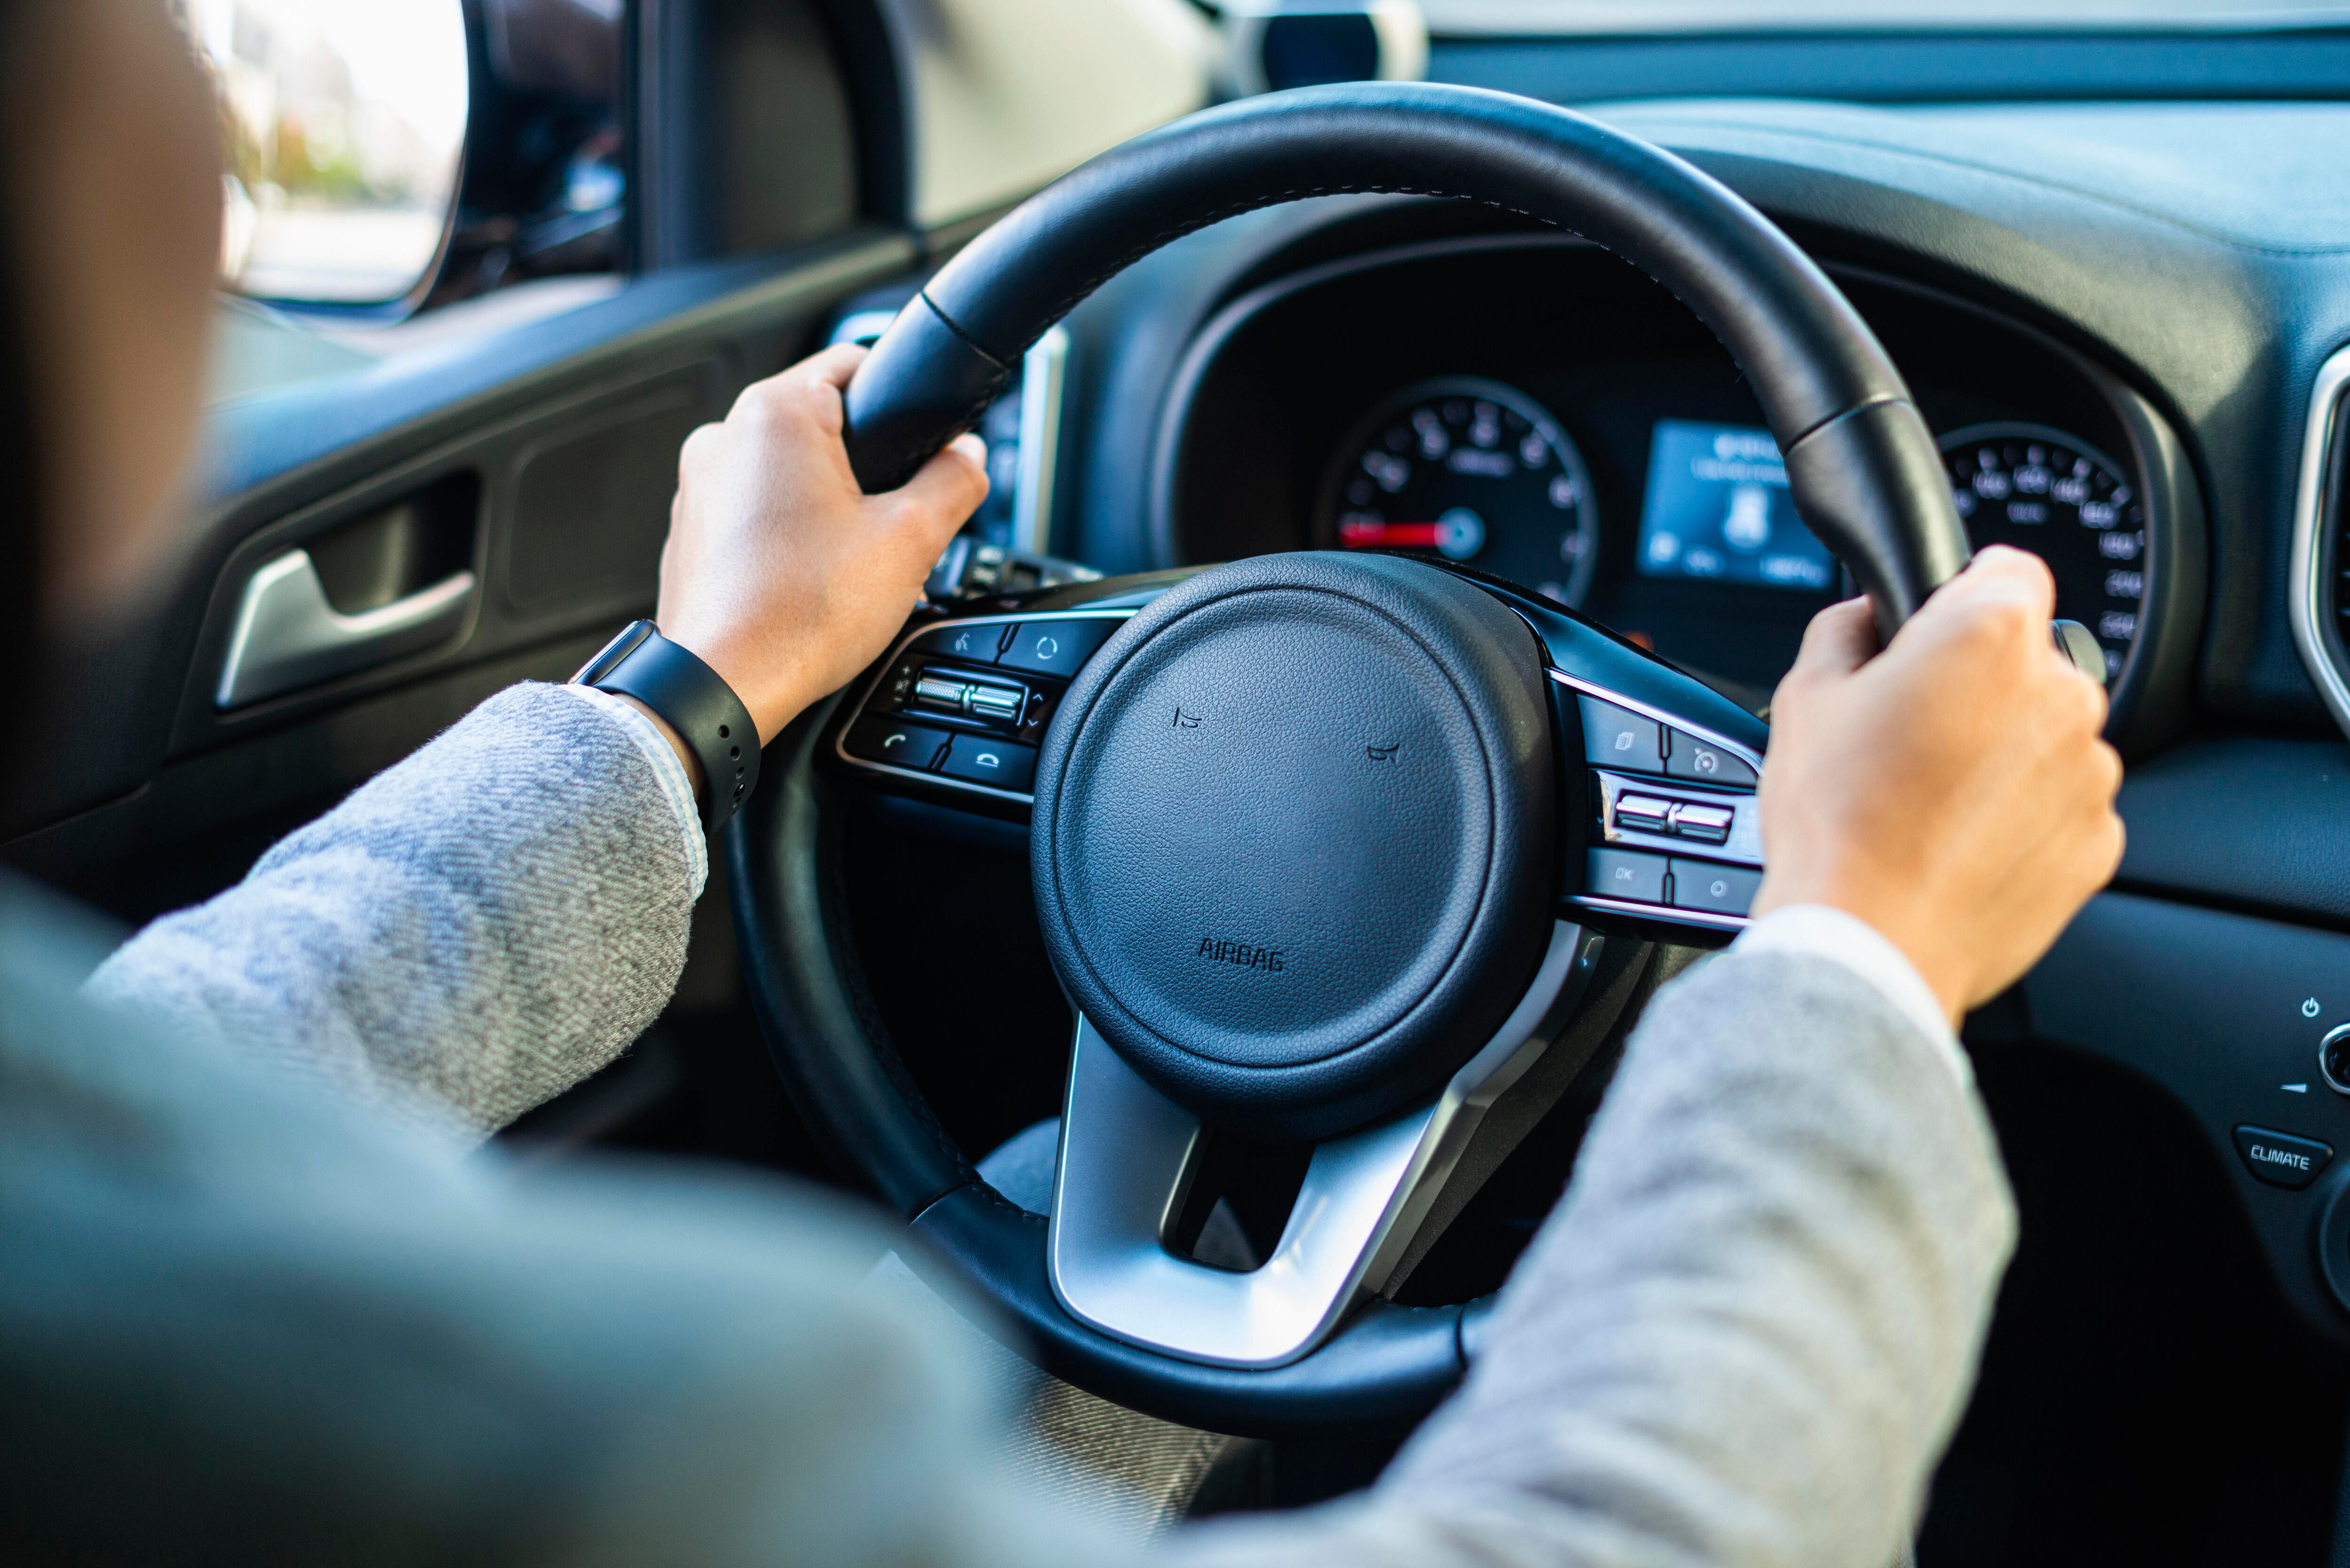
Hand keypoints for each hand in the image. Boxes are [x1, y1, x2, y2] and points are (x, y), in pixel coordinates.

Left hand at [655, 343, 987, 743]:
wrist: (724, 684)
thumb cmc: (800, 612)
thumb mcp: (911, 539)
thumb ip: (953, 482)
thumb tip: (968, 459)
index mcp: (776, 413)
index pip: (855, 363)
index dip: (902, 403)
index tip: (923, 445)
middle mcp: (724, 436)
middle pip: (823, 426)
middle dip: (869, 472)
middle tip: (895, 527)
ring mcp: (699, 486)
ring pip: (788, 474)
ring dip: (829, 508)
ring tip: (853, 566)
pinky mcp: (692, 532)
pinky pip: (755, 515)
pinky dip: (789, 538)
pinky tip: (813, 584)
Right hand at [1751, 546, 2123, 1022]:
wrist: (1869, 942)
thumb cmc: (1838, 823)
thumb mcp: (1804, 694)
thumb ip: (1845, 628)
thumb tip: (1868, 616)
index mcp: (1990, 636)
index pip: (2007, 569)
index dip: (1958, 599)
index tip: (1930, 637)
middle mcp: (2060, 694)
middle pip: (2028, 661)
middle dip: (1979, 686)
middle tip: (1910, 736)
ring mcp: (2089, 772)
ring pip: (2048, 737)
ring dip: (2004, 755)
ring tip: (1930, 803)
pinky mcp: (2098, 840)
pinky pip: (2062, 807)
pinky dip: (2023, 819)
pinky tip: (1958, 843)